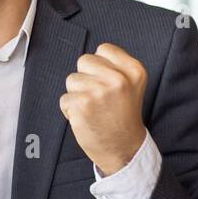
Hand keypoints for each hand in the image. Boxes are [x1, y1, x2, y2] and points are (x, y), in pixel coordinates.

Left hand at [59, 42, 147, 175]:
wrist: (124, 149)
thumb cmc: (123, 116)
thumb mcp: (131, 85)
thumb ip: (115, 67)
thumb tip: (90, 57)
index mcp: (133, 70)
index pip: (103, 49)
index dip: (100, 66)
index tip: (107, 82)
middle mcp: (118, 79)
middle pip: (84, 61)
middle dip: (86, 78)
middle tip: (100, 98)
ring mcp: (99, 91)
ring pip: (72, 80)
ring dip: (77, 95)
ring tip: (94, 109)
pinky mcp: (82, 105)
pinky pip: (64, 99)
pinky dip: (70, 110)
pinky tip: (86, 118)